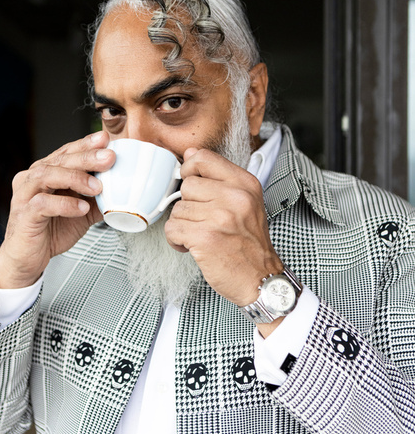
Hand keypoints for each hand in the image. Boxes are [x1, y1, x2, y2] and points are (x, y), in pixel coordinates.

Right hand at [0, 130, 114, 288]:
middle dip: (86, 157)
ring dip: (76, 178)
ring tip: (98, 187)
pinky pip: (42, 203)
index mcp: (45, 174)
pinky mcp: (23, 214)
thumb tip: (124, 192)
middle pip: (59, 160)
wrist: (28, 260)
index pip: (66, 152)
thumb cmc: (50, 232)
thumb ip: (98, 200)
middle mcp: (32, 179)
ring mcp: (25, 195)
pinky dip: (65, 204)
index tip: (106, 140)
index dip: (85, 144)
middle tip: (109, 157)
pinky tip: (82, 208)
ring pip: (47, 175)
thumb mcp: (82, 214)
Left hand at [165, 147, 282, 307]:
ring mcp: (220, 217)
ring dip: (183, 226)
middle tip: (203, 221)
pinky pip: (172, 229)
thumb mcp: (246, 203)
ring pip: (178, 209)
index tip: (193, 185)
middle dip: (189, 206)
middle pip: (187, 185)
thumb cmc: (250, 244)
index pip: (204, 158)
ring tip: (201, 236)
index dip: (191, 170)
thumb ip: (220, 178)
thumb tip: (191, 153)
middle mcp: (235, 197)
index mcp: (245, 184)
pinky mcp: (205, 238)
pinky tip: (192, 247)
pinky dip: (177, 241)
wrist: (261, 280)